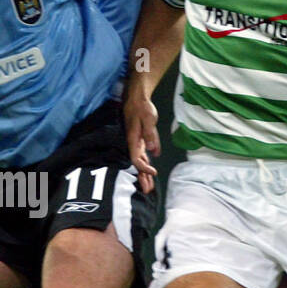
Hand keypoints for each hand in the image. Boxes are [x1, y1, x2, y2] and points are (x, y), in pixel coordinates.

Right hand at [123, 80, 160, 194]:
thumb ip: (151, 134)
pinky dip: (146, 163)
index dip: (143, 167)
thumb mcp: (148, 118)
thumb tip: (153, 150)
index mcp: (133, 139)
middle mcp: (133, 143)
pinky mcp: (140, 139)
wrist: (137, 97)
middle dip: (142, 177)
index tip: (153, 172)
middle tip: (148, 190)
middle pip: (137, 164)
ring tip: (149, 185)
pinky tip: (151, 170)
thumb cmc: (142, 106)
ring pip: (140, 161)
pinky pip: (142, 155)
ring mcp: (136, 142)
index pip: (136, 158)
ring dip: (144, 173)